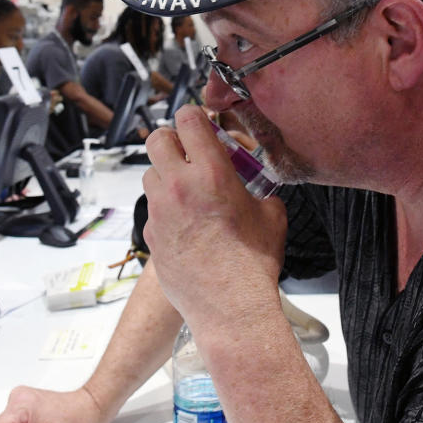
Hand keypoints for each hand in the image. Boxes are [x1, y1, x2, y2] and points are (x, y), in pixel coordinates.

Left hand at [142, 105, 286, 320]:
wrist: (230, 306)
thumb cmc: (253, 264)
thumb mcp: (271, 215)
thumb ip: (258, 190)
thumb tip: (255, 187)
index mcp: (211, 172)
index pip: (188, 119)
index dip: (194, 116)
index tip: (200, 123)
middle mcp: (179, 186)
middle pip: (156, 139)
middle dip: (172, 140)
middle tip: (188, 153)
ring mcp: (160, 210)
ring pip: (150, 174)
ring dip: (166, 175)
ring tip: (188, 191)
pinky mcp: (150, 234)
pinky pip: (153, 208)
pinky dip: (165, 208)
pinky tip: (186, 224)